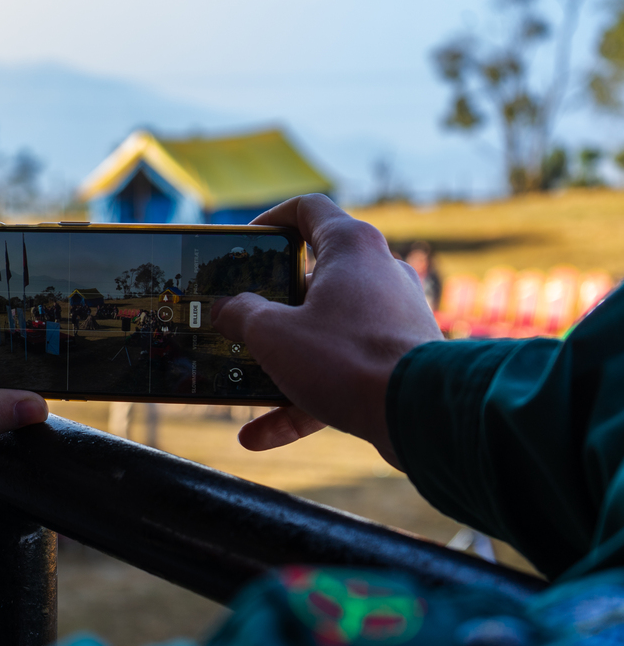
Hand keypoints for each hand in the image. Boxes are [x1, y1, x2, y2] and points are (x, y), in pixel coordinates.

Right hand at [209, 194, 440, 467]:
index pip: (308, 210)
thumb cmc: (348, 358)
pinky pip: (340, 374)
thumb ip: (241, 314)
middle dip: (271, 306)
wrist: (420, 413)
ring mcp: (391, 318)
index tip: (247, 243)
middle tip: (239, 320)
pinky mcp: (397, 360)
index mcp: (350, 248)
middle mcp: (378, 274)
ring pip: (324, 334)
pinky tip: (259, 435)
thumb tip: (225, 310)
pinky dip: (302, 400)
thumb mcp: (273, 333)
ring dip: (281, 362)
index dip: (271, 220)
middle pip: (313, 278)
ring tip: (244, 385)